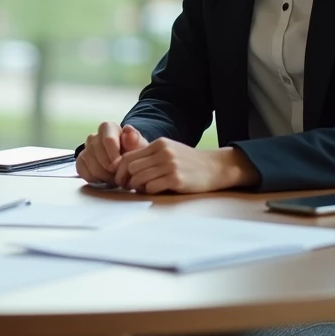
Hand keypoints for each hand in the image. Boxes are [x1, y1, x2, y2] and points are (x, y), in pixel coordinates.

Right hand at [76, 121, 147, 184]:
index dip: (114, 156)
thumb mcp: (139, 148)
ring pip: (89, 161)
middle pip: (96, 151)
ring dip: (103, 174)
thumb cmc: (134, 155)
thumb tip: (128, 131)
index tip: (120, 166)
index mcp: (109, 127)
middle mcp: (94, 136)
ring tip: (114, 177)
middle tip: (119, 174)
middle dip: (108, 166)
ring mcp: (86, 148)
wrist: (127, 166)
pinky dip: (94, 178)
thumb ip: (134, 140)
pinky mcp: (81, 161)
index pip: (108, 140)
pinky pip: (82, 170)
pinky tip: (104, 178)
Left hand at [114, 139, 258, 193]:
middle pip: (132, 168)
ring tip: (142, 190)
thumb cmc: (188, 162)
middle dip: (127, 180)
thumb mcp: (169, 150)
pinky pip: (152, 187)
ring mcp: (170, 166)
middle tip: (130, 187)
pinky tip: (154, 191)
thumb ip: (149, 155)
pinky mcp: (177, 179)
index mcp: (159, 144)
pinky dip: (149, 191)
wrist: (215, 167)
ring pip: (140, 178)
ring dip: (137, 187)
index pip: (129, 156)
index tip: (120, 180)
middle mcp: (163, 152)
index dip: (120, 170)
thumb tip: (124, 167)